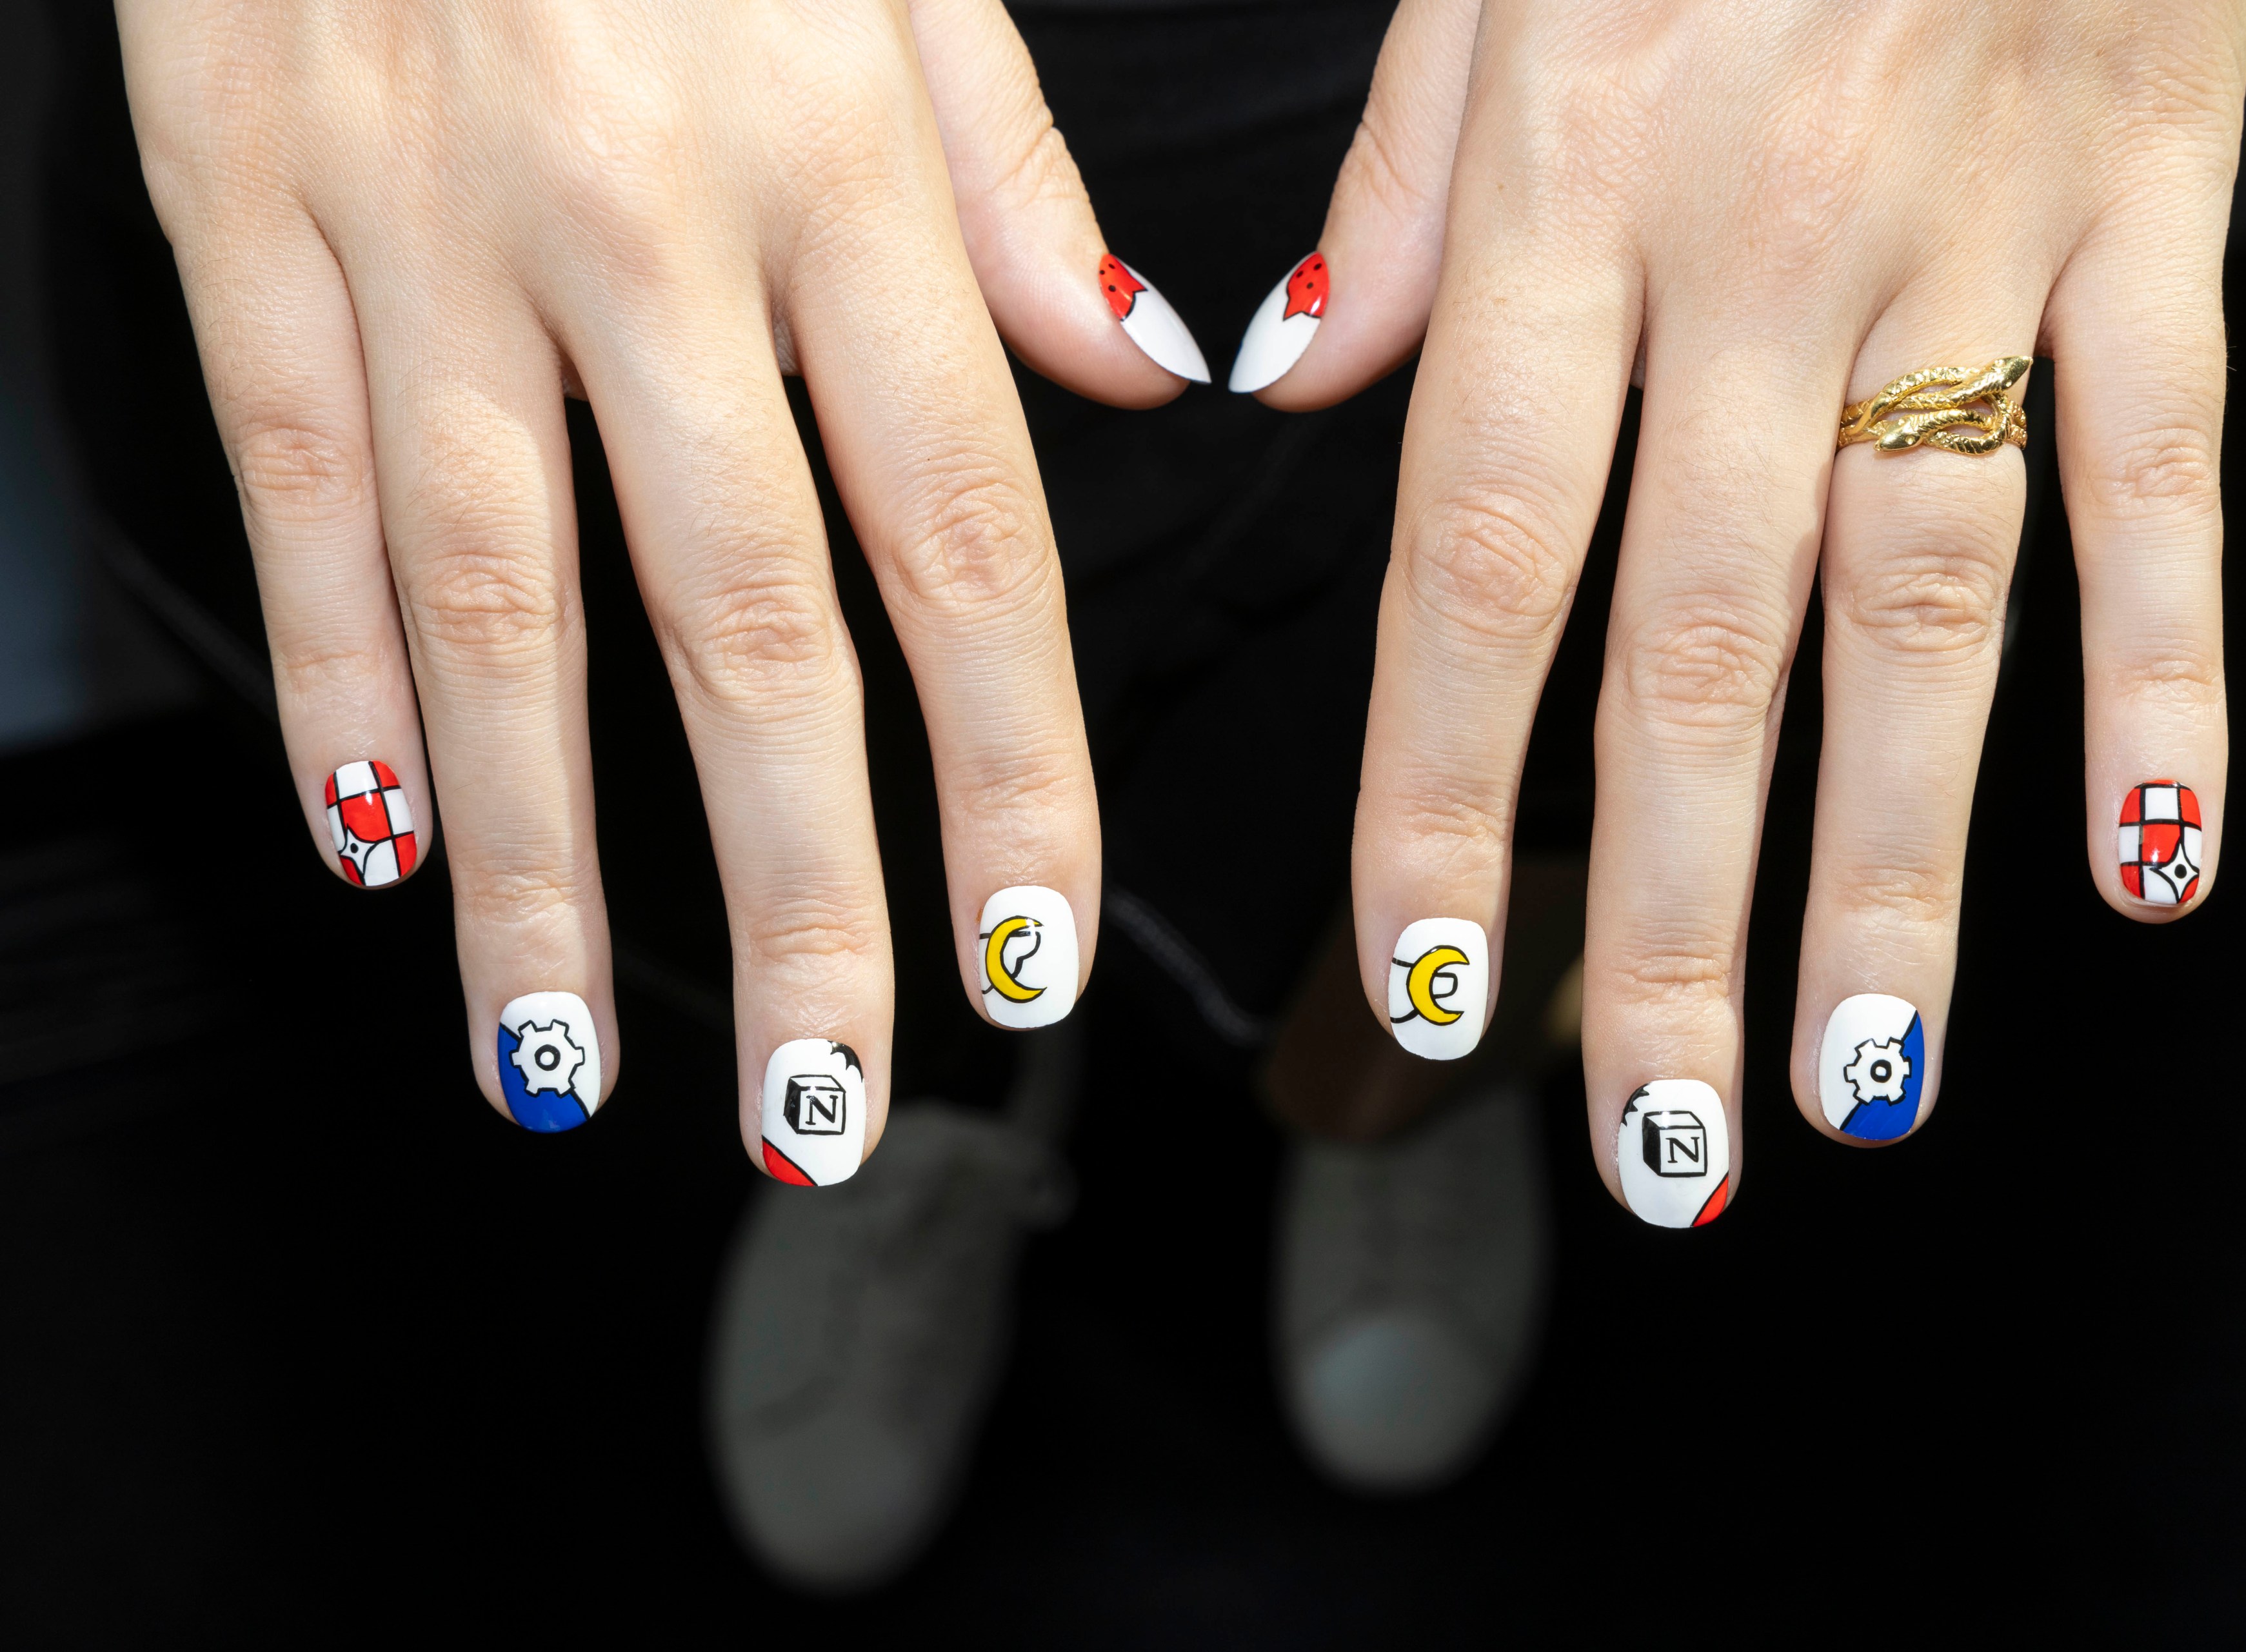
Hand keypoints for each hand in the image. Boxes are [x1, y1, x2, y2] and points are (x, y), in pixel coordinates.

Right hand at [119, 0, 1210, 1175]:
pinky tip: (373, 843)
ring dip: (540, 864)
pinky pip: (302, 491)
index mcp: (835, 174)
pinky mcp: (244, 217)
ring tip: (568, 1060)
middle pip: (738, 626)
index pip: (963, 538)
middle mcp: (641, 231)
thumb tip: (1147, 373)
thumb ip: (1010, 180)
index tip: (1034, 959)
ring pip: (500, 609)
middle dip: (792, 895)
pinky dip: (337, 676)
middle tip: (822, 1101)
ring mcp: (425, 236)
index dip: (1008, 774)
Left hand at [1236, 0, 2245, 1220]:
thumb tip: (1290, 383)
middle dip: (1663, 924)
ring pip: (1924, 613)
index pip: (1478, 565)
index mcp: (1573, 194)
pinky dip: (2171, 671)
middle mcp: (1763, 252)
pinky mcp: (2155, 205)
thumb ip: (1399, 193)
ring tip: (1865, 1076)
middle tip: (1657, 1141)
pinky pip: (2164, 469)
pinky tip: (2151, 862)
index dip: (1441, 800)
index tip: (1421, 995)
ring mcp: (1974, 239)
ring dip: (1896, 871)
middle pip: (1698, 654)